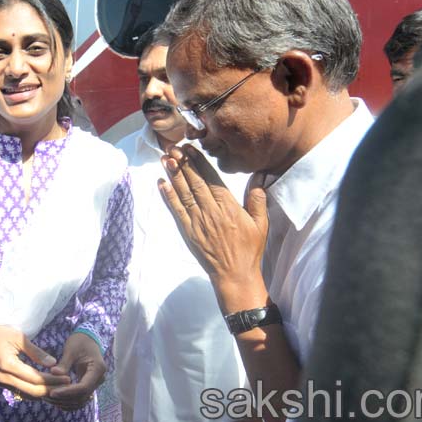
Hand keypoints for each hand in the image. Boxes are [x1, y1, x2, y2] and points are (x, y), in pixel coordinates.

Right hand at [0, 326, 70, 398]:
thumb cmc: (0, 334)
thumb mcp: (19, 338)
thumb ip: (36, 352)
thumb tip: (53, 363)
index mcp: (9, 365)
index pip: (35, 378)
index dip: (53, 380)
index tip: (67, 378)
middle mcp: (5, 378)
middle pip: (33, 390)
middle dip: (52, 388)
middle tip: (67, 384)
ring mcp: (3, 383)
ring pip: (28, 394)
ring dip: (44, 392)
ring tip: (60, 386)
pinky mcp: (3, 384)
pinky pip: (22, 392)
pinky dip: (35, 391)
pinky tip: (47, 387)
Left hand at [47, 332, 105, 410]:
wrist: (88, 339)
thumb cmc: (80, 341)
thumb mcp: (71, 350)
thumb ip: (64, 364)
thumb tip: (53, 373)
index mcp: (98, 369)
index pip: (83, 387)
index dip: (67, 392)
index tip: (52, 392)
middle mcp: (99, 379)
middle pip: (82, 397)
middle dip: (64, 399)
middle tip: (46, 396)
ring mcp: (95, 384)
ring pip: (81, 401)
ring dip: (65, 402)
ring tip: (48, 399)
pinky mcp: (88, 385)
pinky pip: (79, 398)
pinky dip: (68, 401)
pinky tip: (55, 400)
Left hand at [158, 144, 269, 312]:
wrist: (234, 274)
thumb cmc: (249, 249)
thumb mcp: (260, 223)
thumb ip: (257, 198)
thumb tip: (260, 175)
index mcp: (228, 206)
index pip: (211, 178)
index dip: (199, 162)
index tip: (190, 148)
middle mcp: (210, 211)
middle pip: (194, 182)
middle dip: (183, 163)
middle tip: (173, 147)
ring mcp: (197, 221)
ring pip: (183, 193)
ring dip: (173, 175)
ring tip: (165, 159)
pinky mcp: (188, 231)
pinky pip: (175, 210)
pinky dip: (167, 196)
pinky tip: (161, 183)